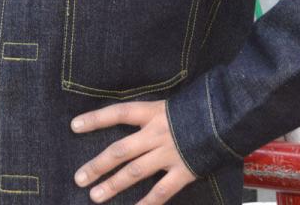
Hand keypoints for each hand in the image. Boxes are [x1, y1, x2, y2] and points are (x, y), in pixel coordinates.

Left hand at [70, 100, 196, 204]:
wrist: (225, 119)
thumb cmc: (193, 110)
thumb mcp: (166, 105)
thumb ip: (147, 116)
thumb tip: (126, 121)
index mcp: (150, 112)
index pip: (117, 114)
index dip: (95, 119)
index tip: (74, 126)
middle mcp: (155, 134)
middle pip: (120, 150)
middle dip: (98, 165)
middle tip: (79, 177)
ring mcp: (168, 154)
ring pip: (134, 172)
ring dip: (113, 185)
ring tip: (94, 196)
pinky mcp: (182, 172)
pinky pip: (161, 192)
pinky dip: (147, 204)